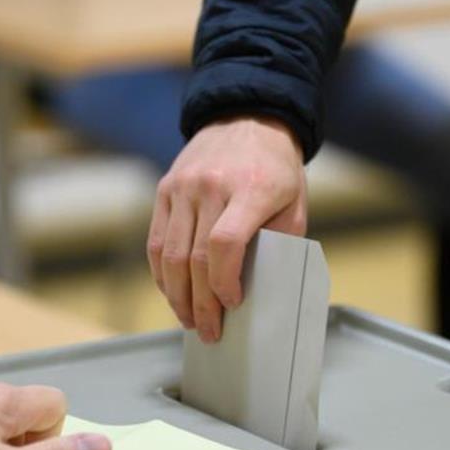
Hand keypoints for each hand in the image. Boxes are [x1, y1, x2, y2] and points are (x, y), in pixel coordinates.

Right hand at [147, 116, 306, 342]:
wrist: (247, 118)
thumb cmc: (276, 169)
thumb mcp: (294, 203)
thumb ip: (280, 242)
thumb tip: (260, 289)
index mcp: (250, 189)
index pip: (225, 243)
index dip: (224, 281)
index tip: (233, 303)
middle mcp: (210, 186)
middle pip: (193, 257)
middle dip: (201, 303)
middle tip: (208, 331)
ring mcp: (183, 187)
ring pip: (169, 254)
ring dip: (176, 295)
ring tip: (188, 319)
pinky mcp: (165, 189)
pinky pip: (156, 241)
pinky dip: (161, 273)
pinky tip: (173, 293)